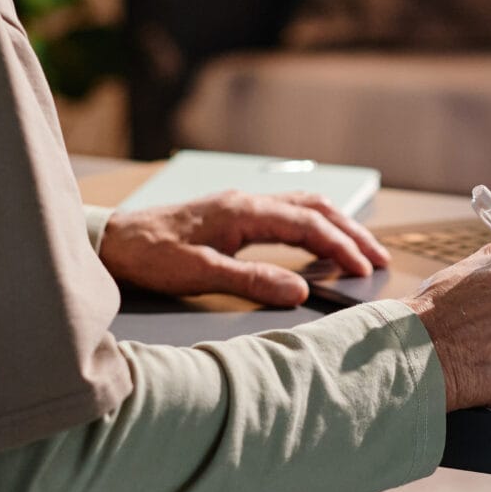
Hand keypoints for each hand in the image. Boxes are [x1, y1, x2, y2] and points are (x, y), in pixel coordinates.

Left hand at [98, 191, 390, 306]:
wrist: (111, 242)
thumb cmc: (149, 256)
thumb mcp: (199, 275)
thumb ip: (252, 281)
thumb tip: (300, 290)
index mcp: (242, 211)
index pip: (307, 224)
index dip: (341, 247)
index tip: (365, 271)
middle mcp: (246, 201)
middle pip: (314, 208)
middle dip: (351, 232)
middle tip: (379, 260)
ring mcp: (239, 205)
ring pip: (302, 207)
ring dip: (335, 226)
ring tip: (361, 251)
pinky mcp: (231, 215)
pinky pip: (285, 213)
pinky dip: (313, 226)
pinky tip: (318, 244)